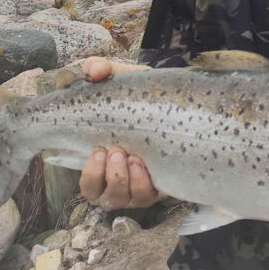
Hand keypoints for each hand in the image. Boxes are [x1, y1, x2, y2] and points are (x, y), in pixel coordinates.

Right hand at [78, 58, 158, 208]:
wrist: (180, 102)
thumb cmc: (147, 96)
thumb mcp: (124, 79)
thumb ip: (103, 69)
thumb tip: (93, 70)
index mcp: (104, 157)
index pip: (88, 182)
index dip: (88, 174)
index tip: (97, 151)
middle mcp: (119, 176)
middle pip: (98, 195)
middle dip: (103, 175)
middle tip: (114, 150)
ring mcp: (139, 184)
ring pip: (120, 199)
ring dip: (121, 179)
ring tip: (130, 155)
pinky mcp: (159, 186)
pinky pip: (145, 197)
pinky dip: (142, 183)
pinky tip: (146, 163)